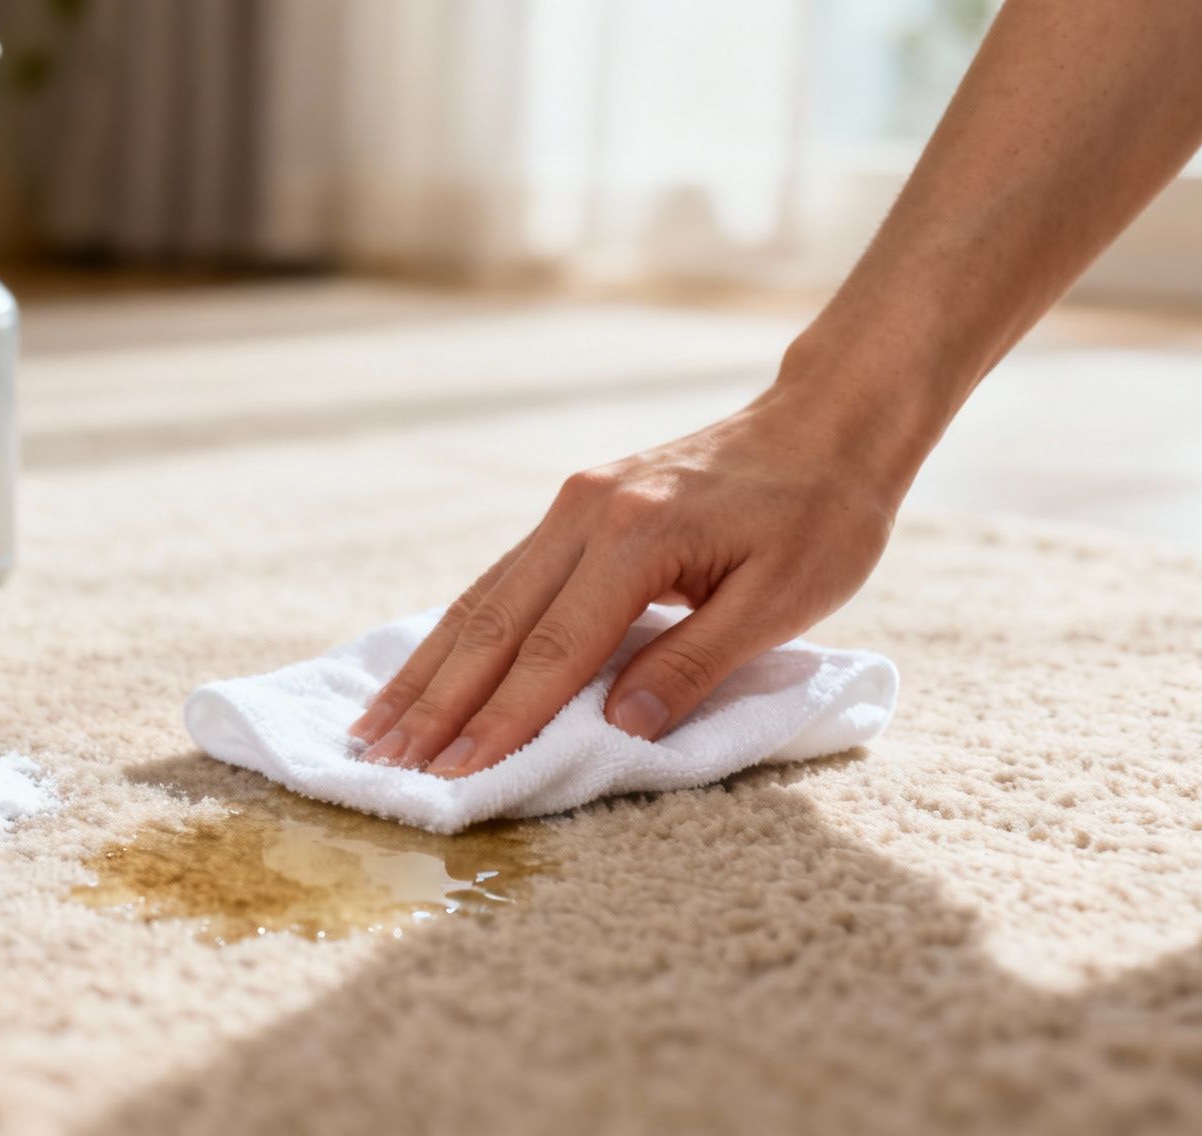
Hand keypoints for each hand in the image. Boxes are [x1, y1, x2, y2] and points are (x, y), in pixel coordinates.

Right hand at [348, 381, 905, 778]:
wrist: (825, 424)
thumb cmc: (820, 517)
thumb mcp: (781, 602)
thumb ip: (695, 665)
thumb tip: (619, 727)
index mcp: (637, 536)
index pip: (553, 651)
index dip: (502, 721)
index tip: (455, 777)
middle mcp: (585, 513)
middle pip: (494, 625)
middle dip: (437, 703)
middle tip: (385, 765)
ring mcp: (572, 504)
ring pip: (482, 599)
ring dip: (428, 670)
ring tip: (376, 728)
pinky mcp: (574, 507)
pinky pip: (501, 579)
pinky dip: (456, 633)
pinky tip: (425, 670)